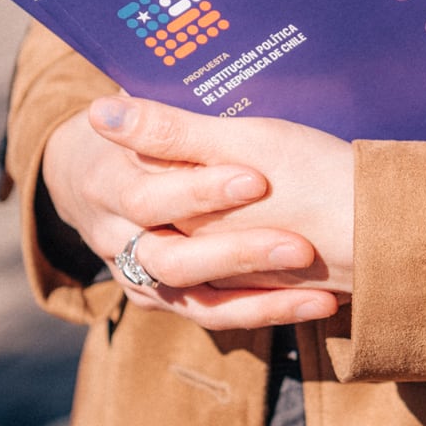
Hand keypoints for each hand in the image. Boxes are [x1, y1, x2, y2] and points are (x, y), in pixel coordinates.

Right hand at [40, 96, 355, 329]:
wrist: (107, 182)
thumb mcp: (146, 126)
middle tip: (301, 248)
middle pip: (172, 262)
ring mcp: (142, 279)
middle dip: (239, 254)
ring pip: (198, 302)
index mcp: (107, 191)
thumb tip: (104, 110)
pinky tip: (316, 303)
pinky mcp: (169, 300)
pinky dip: (266, 311)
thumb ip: (153, 126)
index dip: (200, 191)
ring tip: (321, 296)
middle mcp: (118, 244)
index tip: (258, 180)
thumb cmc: (139, 142)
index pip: (149, 199)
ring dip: (262, 300)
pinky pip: (216, 315)